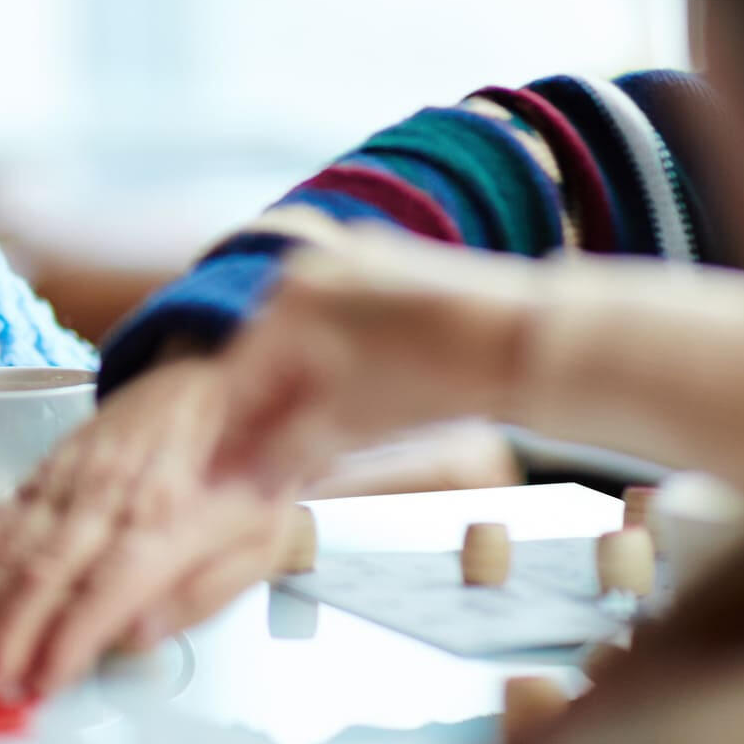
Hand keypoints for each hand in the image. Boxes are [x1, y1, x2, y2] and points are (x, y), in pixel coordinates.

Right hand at [0, 362, 287, 700]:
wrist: (218, 384)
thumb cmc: (244, 471)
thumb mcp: (257, 543)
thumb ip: (201, 595)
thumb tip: (138, 636)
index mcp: (166, 521)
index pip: (106, 588)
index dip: (66, 639)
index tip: (38, 685)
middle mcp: (108, 497)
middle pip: (44, 571)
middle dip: (3, 635)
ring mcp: (70, 480)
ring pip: (11, 545)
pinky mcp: (48, 470)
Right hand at [204, 231, 538, 494]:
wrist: (526, 340)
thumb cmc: (433, 377)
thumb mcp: (346, 423)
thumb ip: (283, 451)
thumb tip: (240, 482)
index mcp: (290, 297)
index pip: (237, 377)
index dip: (227, 434)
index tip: (218, 474)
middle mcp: (311, 269)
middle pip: (267, 356)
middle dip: (261, 414)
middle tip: (256, 468)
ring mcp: (350, 262)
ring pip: (303, 341)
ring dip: (295, 393)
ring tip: (299, 446)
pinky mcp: (386, 270)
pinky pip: (337, 323)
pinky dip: (330, 365)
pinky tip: (338, 407)